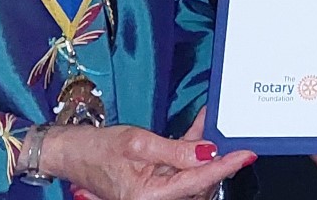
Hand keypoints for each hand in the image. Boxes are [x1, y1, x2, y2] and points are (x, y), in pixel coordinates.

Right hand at [48, 109, 252, 199]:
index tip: (245, 155)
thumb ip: (175, 149)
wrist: (71, 152)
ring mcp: (155, 194)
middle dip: (216, 160)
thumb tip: (208, 152)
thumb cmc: (96, 148)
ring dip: (204, 152)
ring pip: (192, 176)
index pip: (197, 180)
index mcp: (149, 196)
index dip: (224, 166)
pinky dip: (190, 151)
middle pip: (198, 182)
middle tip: (233, 137)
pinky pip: (179, 170)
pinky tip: (199, 129)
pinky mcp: (154, 184)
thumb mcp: (137, 142)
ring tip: (213, 124)